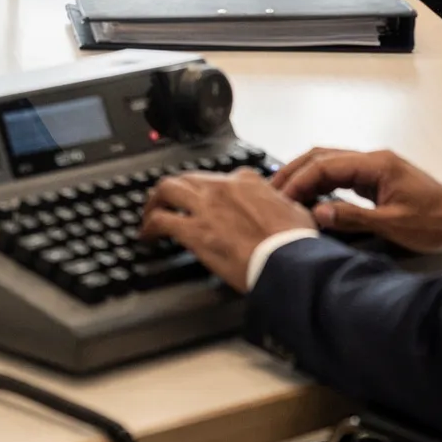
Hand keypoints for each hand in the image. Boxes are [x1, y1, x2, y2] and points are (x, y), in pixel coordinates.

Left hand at [140, 170, 317, 290]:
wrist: (287, 262)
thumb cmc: (295, 242)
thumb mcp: (294, 211)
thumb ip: (280, 204)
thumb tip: (282, 207)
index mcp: (247, 181)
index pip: (219, 179)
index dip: (209, 191)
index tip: (205, 201)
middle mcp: (222, 188)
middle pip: (187, 179)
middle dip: (174, 190)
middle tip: (166, 201)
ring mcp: (205, 207)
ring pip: (166, 190)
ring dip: (154, 201)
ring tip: (149, 214)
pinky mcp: (194, 231)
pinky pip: (160, 221)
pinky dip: (148, 227)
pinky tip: (147, 236)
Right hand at [270, 148, 441, 252]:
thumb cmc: (436, 222)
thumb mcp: (392, 224)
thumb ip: (352, 217)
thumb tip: (317, 214)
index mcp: (376, 164)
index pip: (325, 165)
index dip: (300, 180)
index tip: (281, 197)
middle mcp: (373, 159)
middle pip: (322, 156)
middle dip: (295, 171)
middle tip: (272, 189)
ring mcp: (375, 167)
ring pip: (329, 162)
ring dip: (306, 175)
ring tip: (284, 192)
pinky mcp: (377, 178)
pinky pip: (341, 173)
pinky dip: (320, 182)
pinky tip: (310, 196)